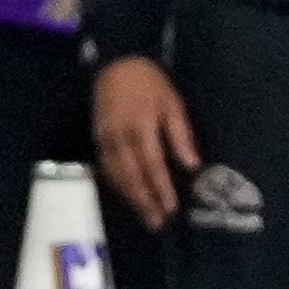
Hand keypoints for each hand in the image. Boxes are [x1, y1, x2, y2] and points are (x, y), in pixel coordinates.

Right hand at [92, 55, 199, 227]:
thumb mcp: (173, 104)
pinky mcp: (97, 139)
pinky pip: (106, 167)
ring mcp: (104, 139)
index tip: (171, 208)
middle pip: (131, 176)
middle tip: (156, 223)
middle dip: (144, 201)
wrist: (116, 65)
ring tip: (145, 215)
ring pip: (116, 175)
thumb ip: (181, 135)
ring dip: (130, 197)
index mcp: (141, 127)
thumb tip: (192, 165)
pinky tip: (127, 196)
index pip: (152, 165)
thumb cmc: (151, 84)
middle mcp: (119, 137)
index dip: (161, 188)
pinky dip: (117, 185)